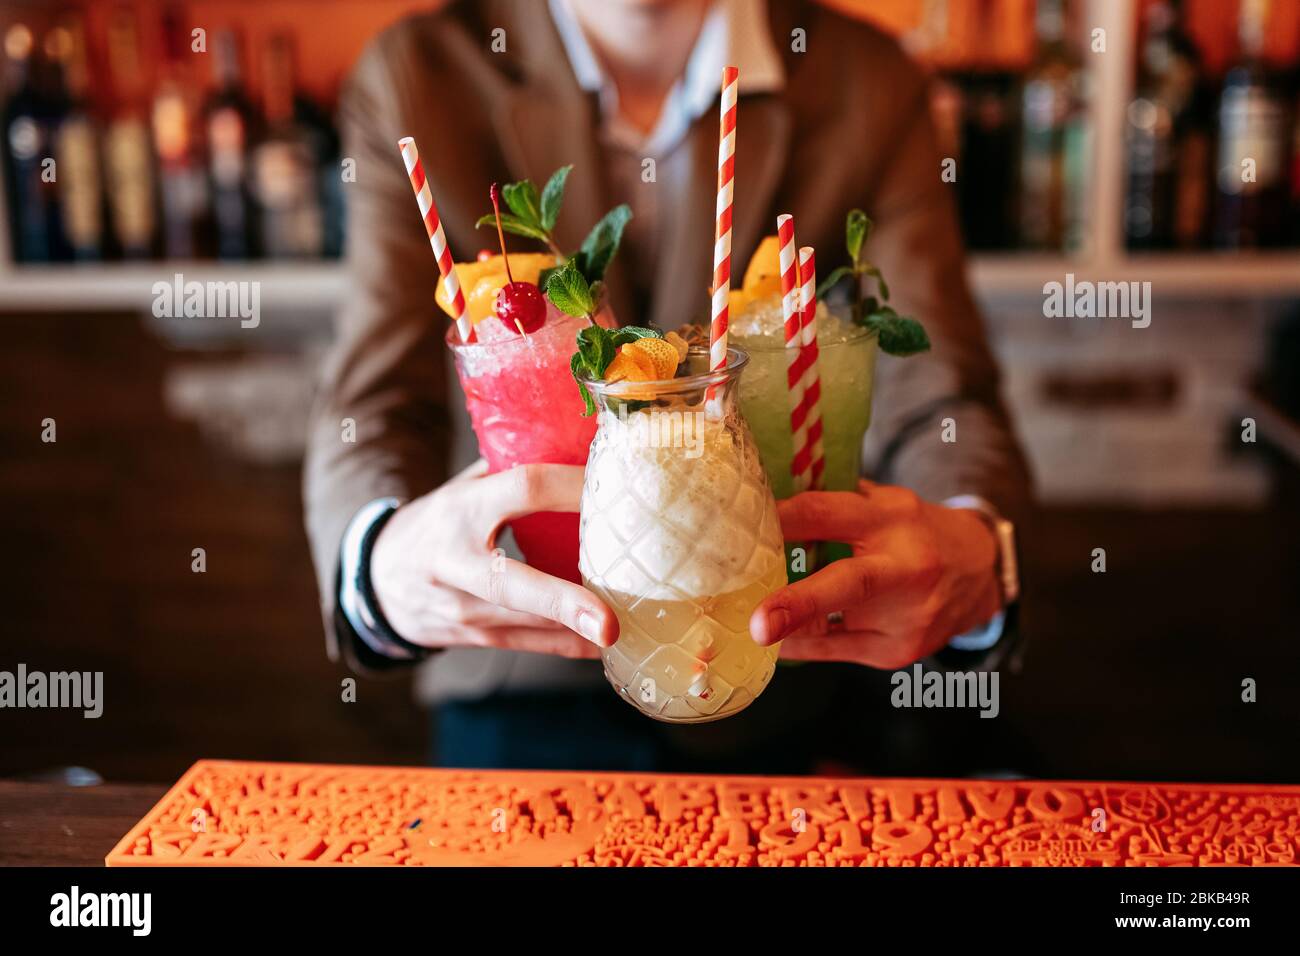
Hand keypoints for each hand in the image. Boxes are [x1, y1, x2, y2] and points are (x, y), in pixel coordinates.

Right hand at [370, 459, 617, 656]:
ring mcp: (462, 608)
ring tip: (629, 627)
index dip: (569, 487)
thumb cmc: (433, 526)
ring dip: (580, 629)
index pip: (523, 489)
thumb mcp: (458, 490)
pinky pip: (531, 645)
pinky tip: (605, 646)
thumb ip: (508, 473)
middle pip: (514, 585)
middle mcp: (456, 563)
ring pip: (528, 625)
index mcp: (460, 510)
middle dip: (564, 604)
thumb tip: (576, 446)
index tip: (610, 489)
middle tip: (609, 622)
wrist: (375, 583)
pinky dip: (571, 646)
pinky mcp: (473, 638)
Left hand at [749, 480, 999, 667]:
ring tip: (754, 621)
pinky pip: (835, 652)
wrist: (980, 573)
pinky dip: (801, 643)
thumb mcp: (884, 504)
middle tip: (758, 623)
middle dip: (799, 604)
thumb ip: (834, 506)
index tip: (746, 528)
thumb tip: (766, 510)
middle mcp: (904, 568)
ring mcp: (906, 617)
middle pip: (848, 584)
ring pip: (831, 629)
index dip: (784, 520)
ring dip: (786, 626)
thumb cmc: (917, 532)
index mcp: (891, 518)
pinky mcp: (898, 650)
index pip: (827, 514)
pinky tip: (780, 638)